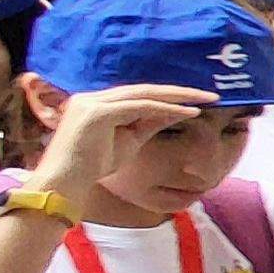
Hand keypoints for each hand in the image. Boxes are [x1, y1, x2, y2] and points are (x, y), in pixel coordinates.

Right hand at [28, 83, 216, 199]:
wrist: (65, 183)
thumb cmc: (93, 167)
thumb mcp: (128, 142)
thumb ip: (146, 125)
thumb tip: (172, 113)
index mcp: (95, 103)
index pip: (137, 94)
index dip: (167, 96)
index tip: (194, 100)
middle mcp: (91, 97)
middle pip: (143, 89)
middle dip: (178, 92)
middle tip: (208, 95)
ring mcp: (92, 102)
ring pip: (144, 94)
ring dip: (177, 97)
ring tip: (205, 99)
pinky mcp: (97, 112)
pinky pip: (140, 107)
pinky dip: (166, 109)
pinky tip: (188, 112)